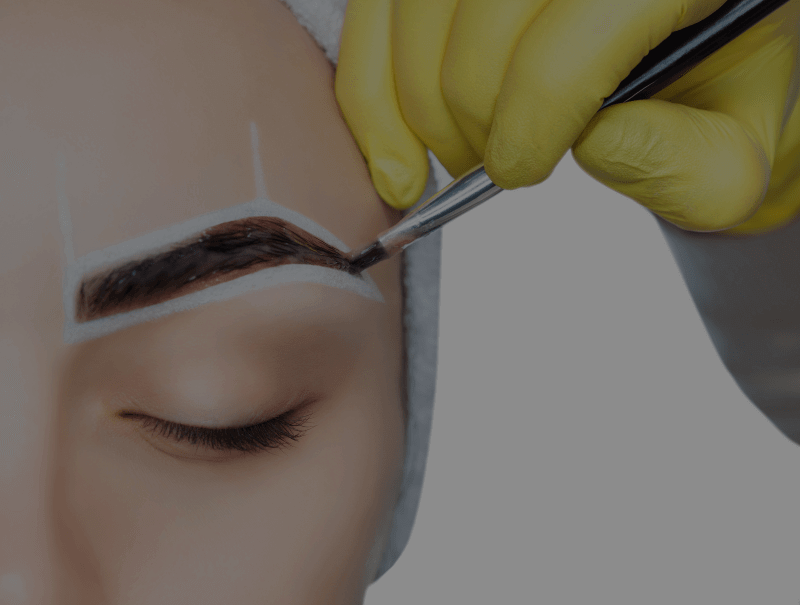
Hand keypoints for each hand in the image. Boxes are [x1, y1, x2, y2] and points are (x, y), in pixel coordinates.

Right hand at [335, 0, 799, 234]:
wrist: (688, 48)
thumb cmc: (711, 95)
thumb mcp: (730, 153)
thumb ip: (680, 163)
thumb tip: (588, 141)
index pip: (567, 46)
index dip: (527, 128)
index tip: (517, 173)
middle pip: (482, 24)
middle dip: (472, 122)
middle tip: (491, 165)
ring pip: (417, 9)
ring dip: (417, 106)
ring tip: (450, 152)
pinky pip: (377, 7)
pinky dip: (369, 84)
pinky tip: (391, 143)